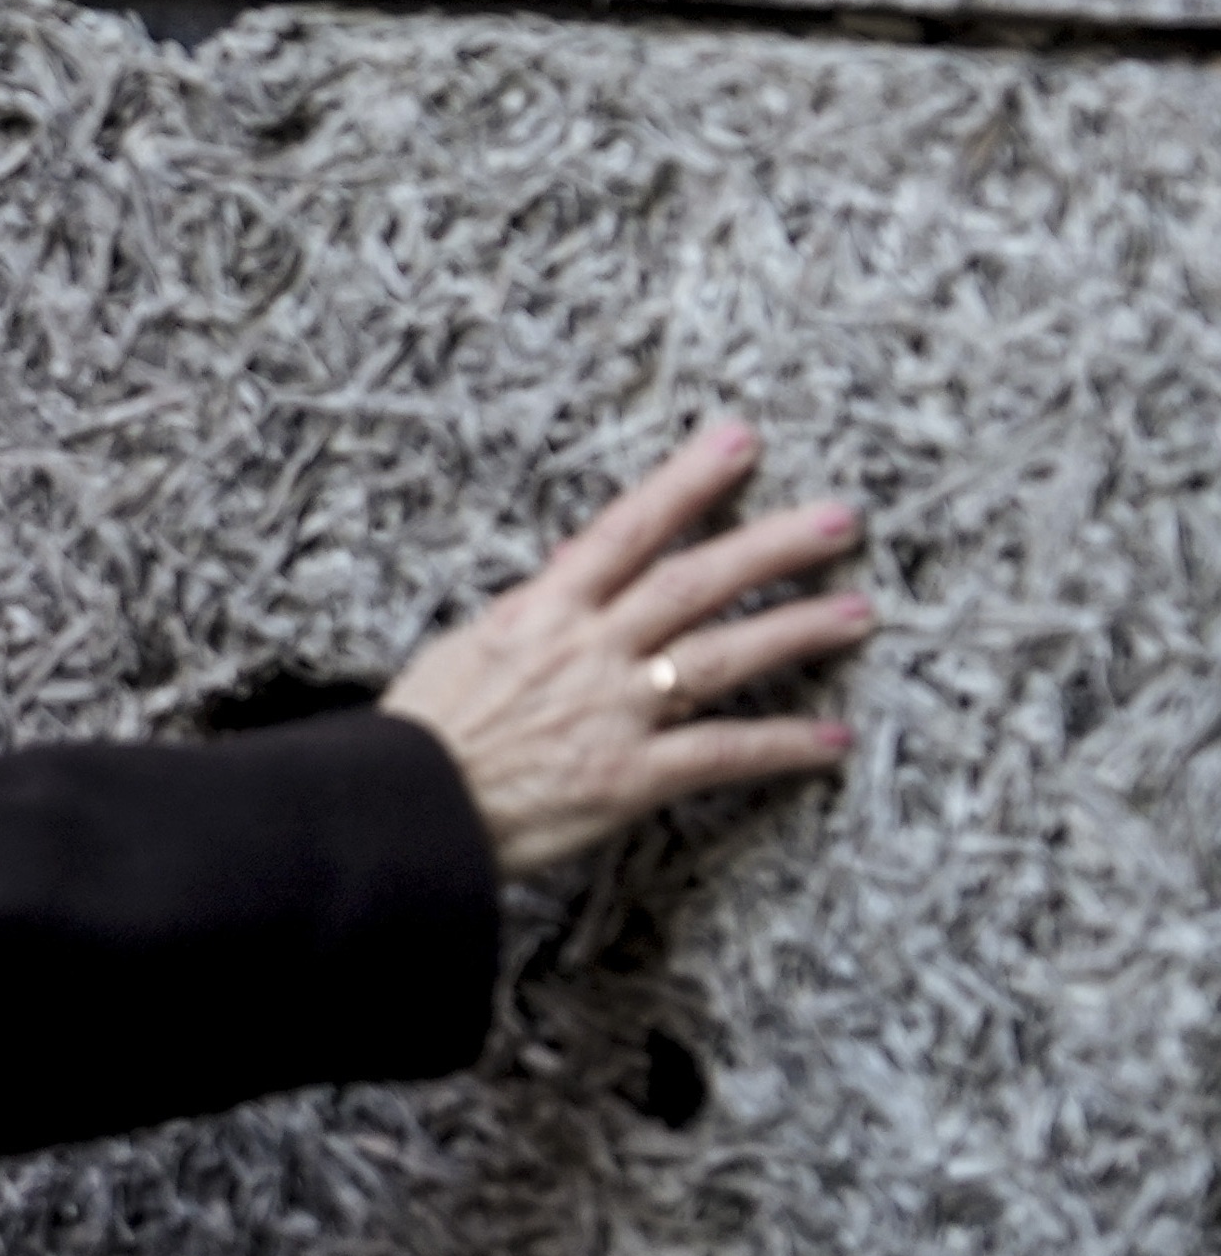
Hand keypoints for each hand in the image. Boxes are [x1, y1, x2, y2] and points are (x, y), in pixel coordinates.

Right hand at [380, 419, 871, 875]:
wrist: (397, 813)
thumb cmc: (421, 736)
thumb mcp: (467, 650)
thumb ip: (531, 612)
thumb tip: (572, 563)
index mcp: (540, 612)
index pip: (626, 529)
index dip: (687, 482)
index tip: (738, 442)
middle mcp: (586, 650)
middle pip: (695, 582)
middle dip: (772, 546)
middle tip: (839, 519)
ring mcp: (612, 711)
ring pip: (722, 657)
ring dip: (797, 630)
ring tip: (857, 613)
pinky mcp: (628, 776)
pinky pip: (720, 753)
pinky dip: (781, 746)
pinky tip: (831, 740)